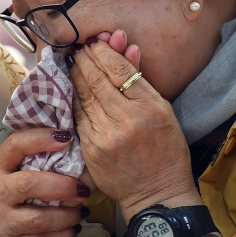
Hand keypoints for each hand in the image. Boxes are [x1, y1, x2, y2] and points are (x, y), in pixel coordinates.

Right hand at [0, 127, 89, 236]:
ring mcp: (1, 220)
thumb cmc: (4, 192)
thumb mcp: (7, 171)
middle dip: (62, 186)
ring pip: (39, 219)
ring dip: (68, 215)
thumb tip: (69, 142)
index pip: (15, 145)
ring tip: (82, 210)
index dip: (40, 139)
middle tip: (83, 188)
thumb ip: (29, 157)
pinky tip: (72, 228)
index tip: (66, 138)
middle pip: (29, 184)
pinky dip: (63, 235)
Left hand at [69, 30, 201, 222]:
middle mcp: (127, 119)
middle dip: (84, 59)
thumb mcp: (163, 111)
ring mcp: (106, 135)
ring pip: (84, 95)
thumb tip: (127, 48)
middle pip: (97, 79)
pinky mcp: (90, 148)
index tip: (95, 42)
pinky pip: (78, 115)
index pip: (120, 69)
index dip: (103, 52)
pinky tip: (70, 86)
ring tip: (72, 61)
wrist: (157, 193)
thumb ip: (141, 79)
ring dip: (75, 74)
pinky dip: (73, 97)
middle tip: (77, 47)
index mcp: (150, 107)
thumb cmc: (165, 150)